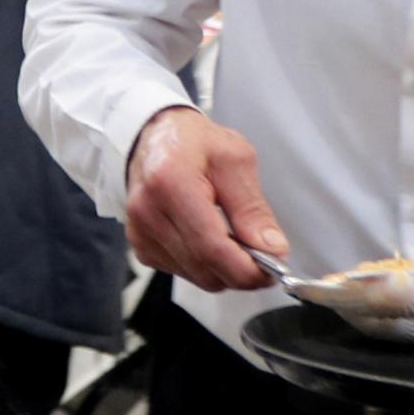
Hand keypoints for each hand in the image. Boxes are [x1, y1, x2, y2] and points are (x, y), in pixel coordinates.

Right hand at [122, 106, 289, 292]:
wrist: (154, 138)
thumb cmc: (193, 143)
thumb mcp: (236, 160)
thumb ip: (252, 208)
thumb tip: (270, 247)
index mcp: (171, 182)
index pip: (212, 246)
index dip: (247, 268)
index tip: (273, 269)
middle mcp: (148, 211)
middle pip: (205, 268)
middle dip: (241, 271)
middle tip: (263, 255)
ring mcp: (140, 231)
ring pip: (196, 276)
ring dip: (223, 269)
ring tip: (235, 240)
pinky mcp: (140, 245)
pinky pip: (182, 272)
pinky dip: (204, 265)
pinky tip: (210, 239)